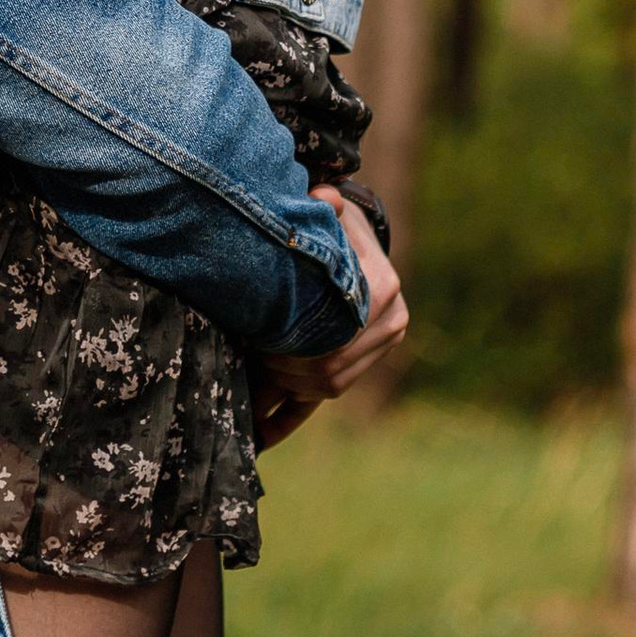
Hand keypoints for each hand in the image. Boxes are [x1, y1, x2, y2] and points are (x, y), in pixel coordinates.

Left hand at [250, 189, 408, 443]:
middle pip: (329, 362)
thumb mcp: (330, 212)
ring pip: (325, 384)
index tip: (256, 336)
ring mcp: (379, 349)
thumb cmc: (334, 224)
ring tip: (246, 377)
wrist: (356, 239)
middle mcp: (390, 323)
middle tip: (244, 359)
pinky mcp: (361, 366)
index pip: (334, 328)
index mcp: (384, 288)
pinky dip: (287, 419)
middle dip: (282, 365)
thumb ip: (324, 207)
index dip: (292, 338)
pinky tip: (258, 438)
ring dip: (283, 385)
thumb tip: (321, 198)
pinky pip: (323, 397)